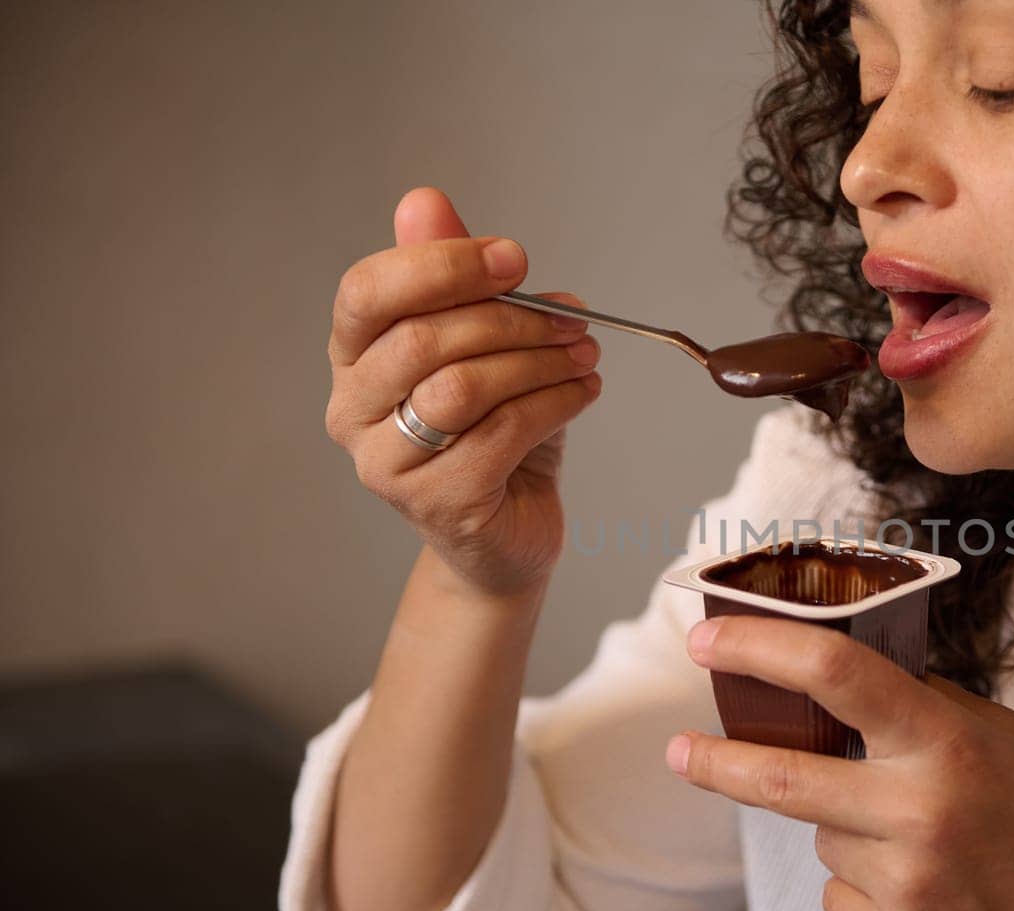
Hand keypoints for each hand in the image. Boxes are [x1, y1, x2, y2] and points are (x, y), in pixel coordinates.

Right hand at [323, 186, 603, 598]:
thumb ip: (455, 278)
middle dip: (509, 319)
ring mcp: (386, 465)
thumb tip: (423, 200)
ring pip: (460, 388)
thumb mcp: (482, 345)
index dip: (441, 265)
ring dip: (537, 361)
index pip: (367, 292)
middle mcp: (352, 411)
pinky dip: (554, 404)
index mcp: (354, 357)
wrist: (509, 530)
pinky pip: (499, 435)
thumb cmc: (493, 432)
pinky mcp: (437, 504)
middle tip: (572, 317)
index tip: (515, 258)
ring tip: (583, 354)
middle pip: (421, 339)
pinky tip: (583, 392)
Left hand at [668, 614, 1013, 910]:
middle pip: (785, 778)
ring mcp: (908, 885)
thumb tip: (835, 677)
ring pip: (821, 841)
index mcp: (950, 742)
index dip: (762, 652)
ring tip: (930, 846)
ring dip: (847, 833)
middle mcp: (922, 811)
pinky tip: (929, 892)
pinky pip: (839, 899)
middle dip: (720, 762)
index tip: (708, 644)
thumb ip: (924, 709)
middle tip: (682, 751)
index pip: (839, 675)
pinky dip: (863, 890)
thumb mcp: (1005, 738)